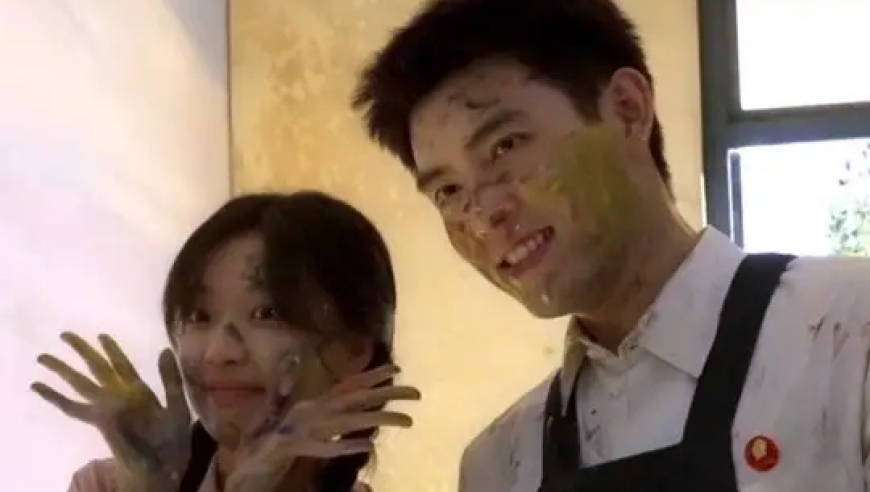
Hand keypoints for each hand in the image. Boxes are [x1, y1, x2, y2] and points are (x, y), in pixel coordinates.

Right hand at [32, 333, 190, 491]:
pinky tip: (40, 387)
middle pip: (97, 368)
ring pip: (81, 383)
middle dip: (81, 351)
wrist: (163, 462)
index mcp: (138, 390)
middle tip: (65, 334)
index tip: (101, 336)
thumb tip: (165, 349)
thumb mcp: (177, 404)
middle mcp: (119, 395)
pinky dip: (56, 397)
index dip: (112, 350)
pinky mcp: (98, 420)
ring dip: (63, 370)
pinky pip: (73, 408)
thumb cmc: (172, 435)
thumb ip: (170, 379)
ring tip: (43, 357)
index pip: (122, 364)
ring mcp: (107, 407)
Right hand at [225, 364, 419, 491]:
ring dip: (376, 419)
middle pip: (353, 399)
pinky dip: (342, 446)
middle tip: (417, 393)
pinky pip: (321, 448)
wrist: (241, 468)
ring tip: (407, 421)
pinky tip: (367, 445)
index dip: (371, 377)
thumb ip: (317, 418)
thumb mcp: (300, 431)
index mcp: (312, 406)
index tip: (398, 370)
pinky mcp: (289, 448)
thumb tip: (332, 405)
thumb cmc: (271, 449)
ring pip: (344, 421)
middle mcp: (308, 411)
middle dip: (385, 393)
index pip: (346, 388)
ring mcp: (299, 428)